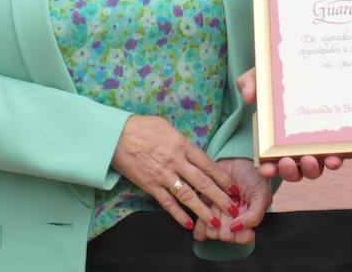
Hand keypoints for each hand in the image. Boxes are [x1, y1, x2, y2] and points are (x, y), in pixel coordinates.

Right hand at [110, 115, 235, 231]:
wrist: (117, 135)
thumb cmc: (142, 127)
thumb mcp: (168, 128)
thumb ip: (182, 142)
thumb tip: (192, 151)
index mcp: (183, 145)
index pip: (208, 164)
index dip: (223, 177)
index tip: (234, 187)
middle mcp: (176, 161)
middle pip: (203, 182)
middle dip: (220, 197)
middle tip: (233, 209)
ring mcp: (163, 175)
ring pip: (188, 196)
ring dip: (202, 210)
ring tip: (215, 222)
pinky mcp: (150, 185)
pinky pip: (167, 203)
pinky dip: (178, 214)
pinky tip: (188, 224)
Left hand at [194, 158, 269, 243]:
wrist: (236, 159)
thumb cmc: (253, 176)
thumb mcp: (261, 193)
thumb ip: (255, 215)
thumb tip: (237, 228)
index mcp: (248, 221)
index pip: (243, 239)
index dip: (239, 231)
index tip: (239, 217)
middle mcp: (233, 222)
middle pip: (225, 236)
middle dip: (226, 221)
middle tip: (230, 206)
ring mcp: (219, 217)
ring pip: (212, 232)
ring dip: (213, 217)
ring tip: (218, 204)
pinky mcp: (205, 209)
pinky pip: (200, 227)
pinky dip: (200, 222)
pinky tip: (207, 209)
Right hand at [235, 70, 343, 180]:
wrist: (300, 70)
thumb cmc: (278, 79)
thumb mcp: (260, 77)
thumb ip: (250, 83)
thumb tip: (248, 96)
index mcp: (273, 140)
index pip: (270, 163)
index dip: (268, 169)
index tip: (266, 168)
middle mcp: (293, 148)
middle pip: (293, 170)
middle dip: (290, 171)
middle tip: (286, 161)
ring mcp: (313, 146)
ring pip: (313, 169)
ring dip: (311, 170)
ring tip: (309, 159)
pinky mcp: (331, 140)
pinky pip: (333, 156)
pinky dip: (334, 160)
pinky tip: (334, 158)